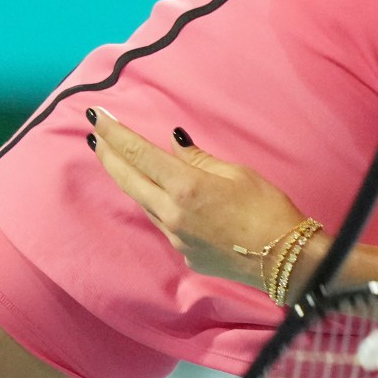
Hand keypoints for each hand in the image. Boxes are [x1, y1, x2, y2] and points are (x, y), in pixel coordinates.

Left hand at [88, 109, 305, 290]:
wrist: (284, 260)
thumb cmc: (268, 209)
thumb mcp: (237, 173)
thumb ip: (199, 159)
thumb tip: (174, 142)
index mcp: (185, 186)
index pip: (139, 154)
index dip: (115, 134)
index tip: (97, 117)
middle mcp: (171, 214)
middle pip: (128, 180)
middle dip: (108, 155)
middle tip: (93, 136)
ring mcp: (175, 237)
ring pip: (143, 203)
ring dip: (130, 181)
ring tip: (120, 162)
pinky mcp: (185, 254)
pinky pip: (163, 223)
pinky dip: (157, 204)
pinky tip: (162, 196)